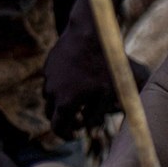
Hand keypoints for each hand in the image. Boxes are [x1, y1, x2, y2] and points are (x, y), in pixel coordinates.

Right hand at [45, 19, 150, 137]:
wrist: (93, 32)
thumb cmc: (110, 65)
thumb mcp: (119, 93)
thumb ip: (110, 115)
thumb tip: (102, 126)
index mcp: (66, 103)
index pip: (57, 129)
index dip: (68, 134)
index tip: (78, 132)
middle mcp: (52, 91)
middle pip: (51, 114)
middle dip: (64, 119)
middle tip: (79, 117)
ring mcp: (48, 76)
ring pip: (50, 96)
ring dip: (61, 101)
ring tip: (79, 96)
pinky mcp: (49, 63)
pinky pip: (52, 80)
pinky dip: (61, 84)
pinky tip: (78, 77)